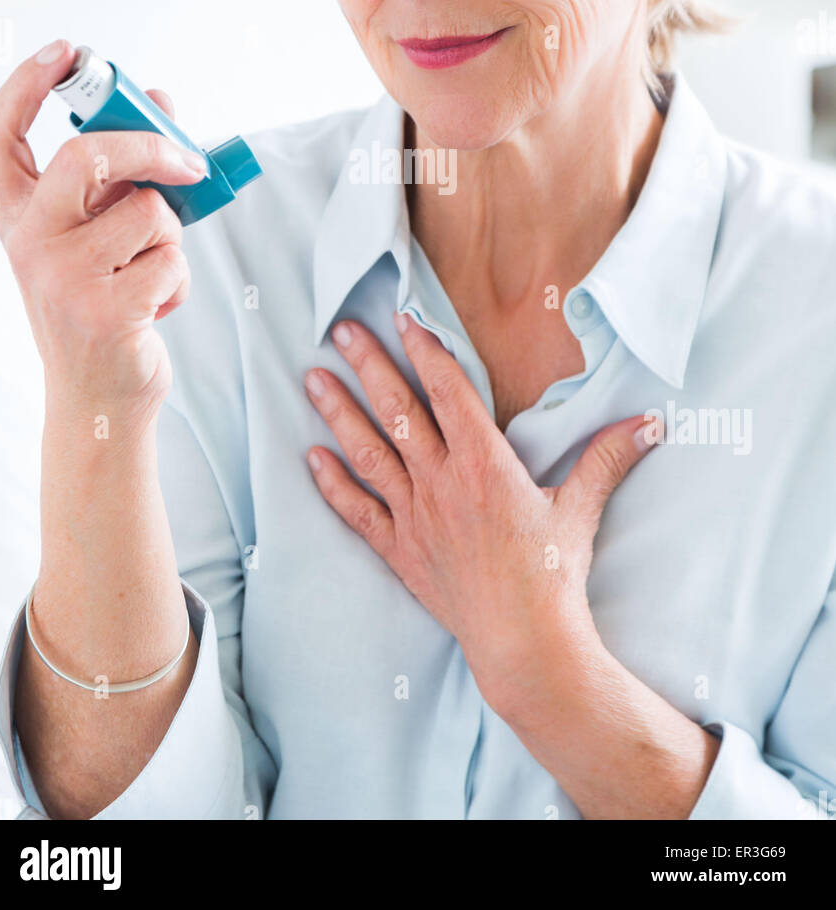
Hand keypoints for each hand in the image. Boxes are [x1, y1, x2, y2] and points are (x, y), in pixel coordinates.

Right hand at [0, 39, 204, 424]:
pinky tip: (154, 307)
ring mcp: (59, 278)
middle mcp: (27, 241)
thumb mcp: (100, 236)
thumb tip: (162, 103)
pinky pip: (170, 260)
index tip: (65, 51)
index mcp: (19, 215)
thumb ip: (124, 174)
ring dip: (170, 236)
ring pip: (146, 211)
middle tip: (186, 161)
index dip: (25, 84)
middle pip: (86, 156)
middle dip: (149, 147)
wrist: (98, 398)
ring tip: (150, 271)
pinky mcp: (102, 312)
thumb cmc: (104, 305)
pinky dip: (180, 280)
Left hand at [304, 311, 658, 711]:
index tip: (403, 319)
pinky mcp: (401, 551)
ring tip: (312, 378)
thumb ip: (608, 457)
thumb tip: (652, 422)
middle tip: (340, 330)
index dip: (426, 352)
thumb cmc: (554, 576)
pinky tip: (312, 457)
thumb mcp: (582, 508)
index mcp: (485, 464)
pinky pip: (359, 512)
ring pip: (369, 453)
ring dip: (339, 413)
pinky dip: (334, 484)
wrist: (526, 644)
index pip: (449, 393)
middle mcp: (443, 482)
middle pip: (398, 412)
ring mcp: (416, 516)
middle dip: (369, 366)